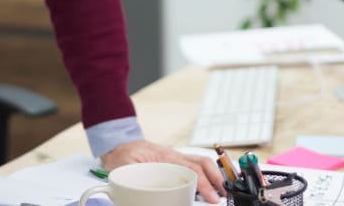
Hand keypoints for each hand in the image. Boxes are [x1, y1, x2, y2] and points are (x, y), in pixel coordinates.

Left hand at [101, 140, 224, 203]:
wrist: (119, 144)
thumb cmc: (123, 156)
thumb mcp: (125, 169)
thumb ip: (134, 181)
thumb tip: (139, 193)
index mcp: (165, 158)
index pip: (191, 170)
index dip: (204, 185)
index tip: (213, 198)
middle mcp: (174, 156)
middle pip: (202, 163)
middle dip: (216, 179)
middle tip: (224, 195)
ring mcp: (176, 158)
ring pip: (201, 162)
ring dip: (214, 175)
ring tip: (222, 190)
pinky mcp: (175, 161)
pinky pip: (195, 165)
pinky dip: (206, 173)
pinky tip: (210, 183)